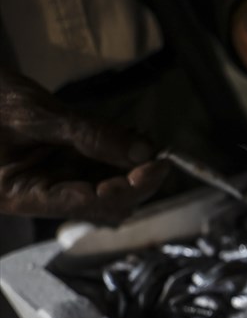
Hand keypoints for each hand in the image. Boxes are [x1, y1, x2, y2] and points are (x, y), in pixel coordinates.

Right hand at [0, 69, 168, 222]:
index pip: (86, 203)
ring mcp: (46, 182)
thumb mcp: (33, 112)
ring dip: (130, 170)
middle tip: (160, 154)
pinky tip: (129, 138)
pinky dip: (115, 156)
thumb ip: (88, 134)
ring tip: (145, 143)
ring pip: (103, 188)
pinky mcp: (54, 167)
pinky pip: (93, 169)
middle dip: (134, 182)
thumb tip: (143, 150)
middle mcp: (34, 195)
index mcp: (16, 194)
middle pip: (101, 205)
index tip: (156, 165)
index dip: (128, 188)